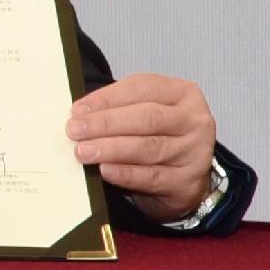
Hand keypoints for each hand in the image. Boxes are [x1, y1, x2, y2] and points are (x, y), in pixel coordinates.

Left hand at [68, 74, 217, 224]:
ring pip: (148, 147)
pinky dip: (125, 173)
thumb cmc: (158, 137)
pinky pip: (152, 176)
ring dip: (111, 149)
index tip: (78, 109)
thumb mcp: (142, 114)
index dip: (106, 98)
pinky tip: (105, 170)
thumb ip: (117, 109)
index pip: (142, 88)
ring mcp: (194, 152)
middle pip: (147, 118)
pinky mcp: (187, 181)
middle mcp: (194, 121)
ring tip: (84, 151)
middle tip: (75, 130)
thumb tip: (79, 114)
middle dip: (106, 123)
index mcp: (182, 93)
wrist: (183, 179)